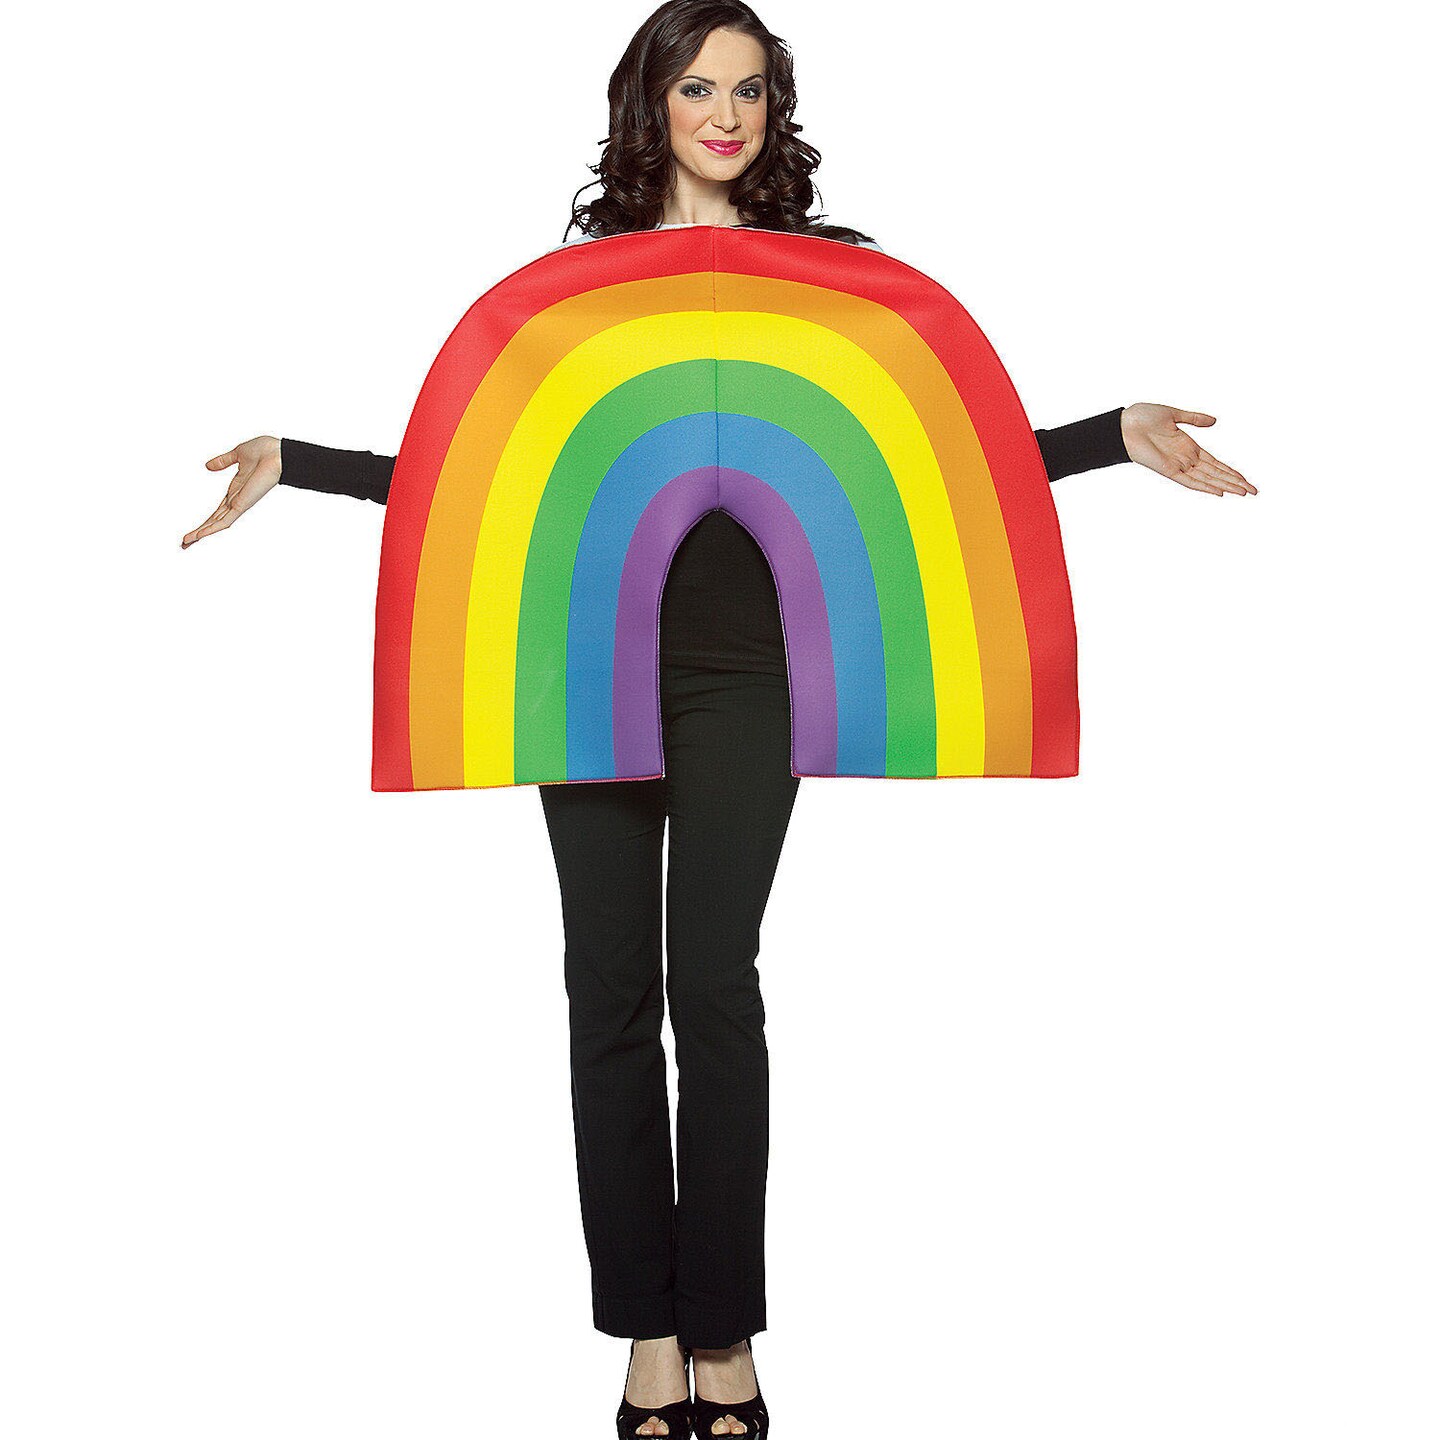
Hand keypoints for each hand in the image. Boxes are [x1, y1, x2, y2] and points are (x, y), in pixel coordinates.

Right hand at [181, 435, 283, 547]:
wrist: (278, 453)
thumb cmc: (265, 452)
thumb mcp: (237, 455)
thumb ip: (223, 461)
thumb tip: (208, 466)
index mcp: (236, 491)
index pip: (217, 512)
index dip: (206, 521)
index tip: (195, 530)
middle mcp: (237, 500)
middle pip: (214, 521)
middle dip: (200, 532)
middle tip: (185, 543)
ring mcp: (240, 504)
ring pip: (217, 524)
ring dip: (200, 533)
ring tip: (185, 543)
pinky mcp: (242, 505)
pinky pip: (225, 521)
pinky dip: (211, 529)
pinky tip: (199, 536)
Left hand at [1120, 404, 1255, 496]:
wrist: (1124, 424)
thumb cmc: (1142, 418)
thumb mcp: (1174, 414)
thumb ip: (1195, 419)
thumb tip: (1214, 421)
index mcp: (1188, 447)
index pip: (1216, 463)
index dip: (1231, 471)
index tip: (1246, 479)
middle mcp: (1186, 459)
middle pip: (1216, 474)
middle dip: (1235, 482)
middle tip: (1254, 491)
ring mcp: (1178, 465)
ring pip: (1208, 479)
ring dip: (1226, 485)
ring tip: (1244, 493)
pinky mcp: (1168, 470)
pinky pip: (1189, 481)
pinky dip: (1204, 487)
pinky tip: (1219, 492)